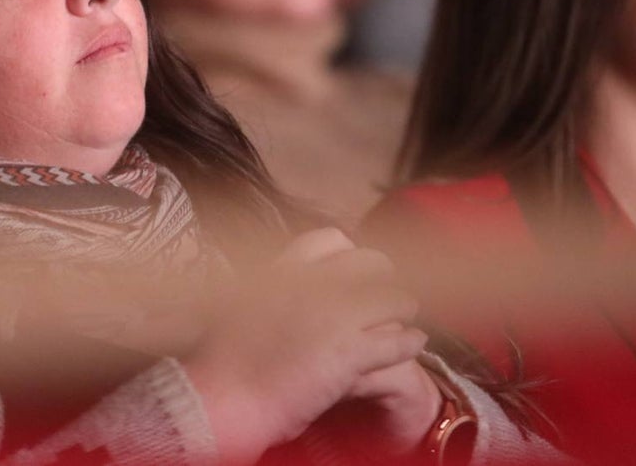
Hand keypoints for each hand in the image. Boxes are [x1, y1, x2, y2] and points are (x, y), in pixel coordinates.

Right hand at [181, 228, 427, 464]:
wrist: (223, 396)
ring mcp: (334, 315)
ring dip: (403, 310)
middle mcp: (312, 283)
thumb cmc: (223, 360)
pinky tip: (412, 345)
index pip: (331, 239)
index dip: (350, 255)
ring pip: (394, 299)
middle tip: (386, 298)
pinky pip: (399, 341)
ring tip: (405, 321)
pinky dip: (410, 343)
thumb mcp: (240, 306)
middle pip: (371, 263)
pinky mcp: (351, 352)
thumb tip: (286, 294)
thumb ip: (270, 291)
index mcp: (282, 268)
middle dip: (384, 280)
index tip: (355, 272)